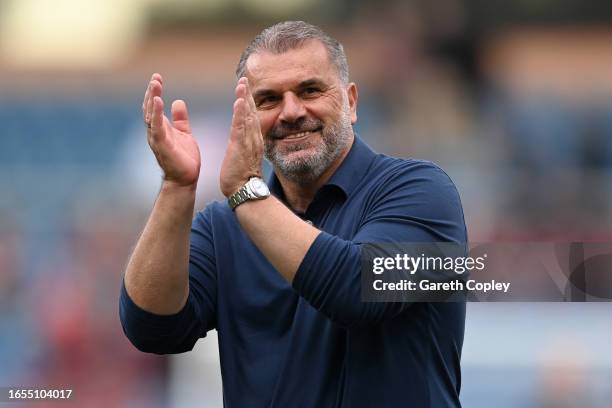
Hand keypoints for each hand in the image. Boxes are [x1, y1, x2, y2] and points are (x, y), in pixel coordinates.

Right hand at [142, 73, 200, 186]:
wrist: (186, 179)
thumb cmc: (184, 158)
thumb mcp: (184, 133)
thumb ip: (180, 119)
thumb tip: (178, 101)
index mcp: (161, 128)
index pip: (154, 107)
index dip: (154, 92)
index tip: (157, 78)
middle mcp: (156, 132)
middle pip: (150, 108)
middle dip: (152, 92)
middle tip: (156, 78)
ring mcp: (157, 139)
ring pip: (151, 115)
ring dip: (153, 99)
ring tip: (155, 84)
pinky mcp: (163, 146)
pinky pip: (158, 127)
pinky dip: (157, 114)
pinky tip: (159, 101)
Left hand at [219, 77, 263, 196]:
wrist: (245, 191)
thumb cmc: (242, 178)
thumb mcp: (244, 158)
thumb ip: (244, 147)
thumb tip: (242, 143)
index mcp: (253, 141)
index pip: (251, 117)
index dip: (248, 101)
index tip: (245, 88)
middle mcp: (253, 138)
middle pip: (251, 112)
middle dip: (247, 94)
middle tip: (244, 78)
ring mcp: (248, 141)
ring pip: (247, 115)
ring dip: (245, 98)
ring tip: (242, 83)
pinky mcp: (240, 146)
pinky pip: (241, 126)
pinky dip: (240, 112)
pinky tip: (240, 100)